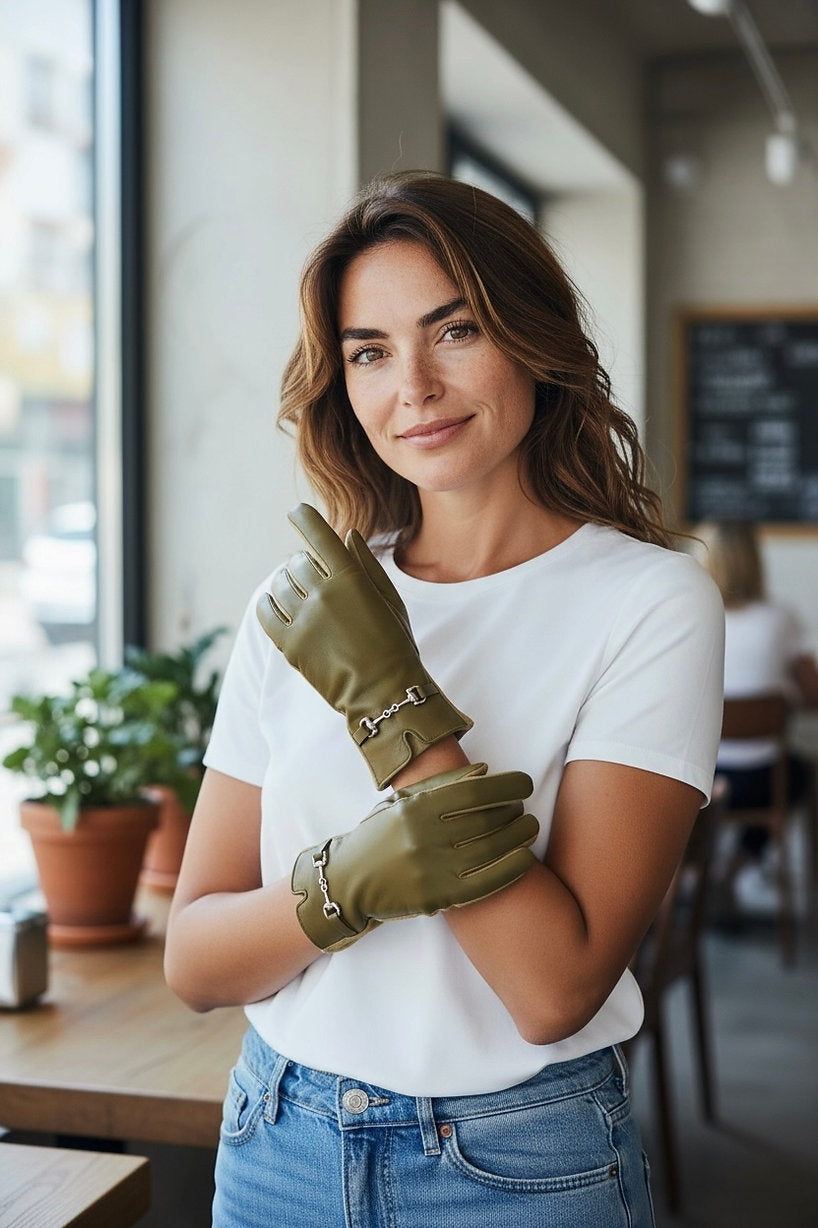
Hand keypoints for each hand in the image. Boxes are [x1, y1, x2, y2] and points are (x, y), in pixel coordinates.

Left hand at [257, 504, 471, 788]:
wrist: (385, 693)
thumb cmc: (394, 645)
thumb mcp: (390, 600)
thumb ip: (366, 565)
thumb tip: (347, 534)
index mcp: (351, 579)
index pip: (318, 535)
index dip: (303, 518)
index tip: (296, 512)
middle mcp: (324, 595)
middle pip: (298, 562)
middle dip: (303, 563)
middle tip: (312, 573)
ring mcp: (304, 621)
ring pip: (280, 584)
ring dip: (286, 582)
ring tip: (296, 591)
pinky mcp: (290, 646)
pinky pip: (266, 612)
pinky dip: (269, 603)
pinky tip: (276, 603)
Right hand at [291, 763, 538, 950]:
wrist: (349, 880)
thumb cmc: (380, 835)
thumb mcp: (403, 801)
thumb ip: (442, 784)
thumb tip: (485, 770)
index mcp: (417, 806)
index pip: (475, 791)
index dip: (508, 785)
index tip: (525, 784)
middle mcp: (425, 835)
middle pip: (488, 819)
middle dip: (516, 812)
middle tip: (525, 809)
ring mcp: (432, 868)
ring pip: (491, 849)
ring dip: (520, 837)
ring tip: (529, 830)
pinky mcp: (438, 897)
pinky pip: (485, 882)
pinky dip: (510, 868)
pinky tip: (525, 858)